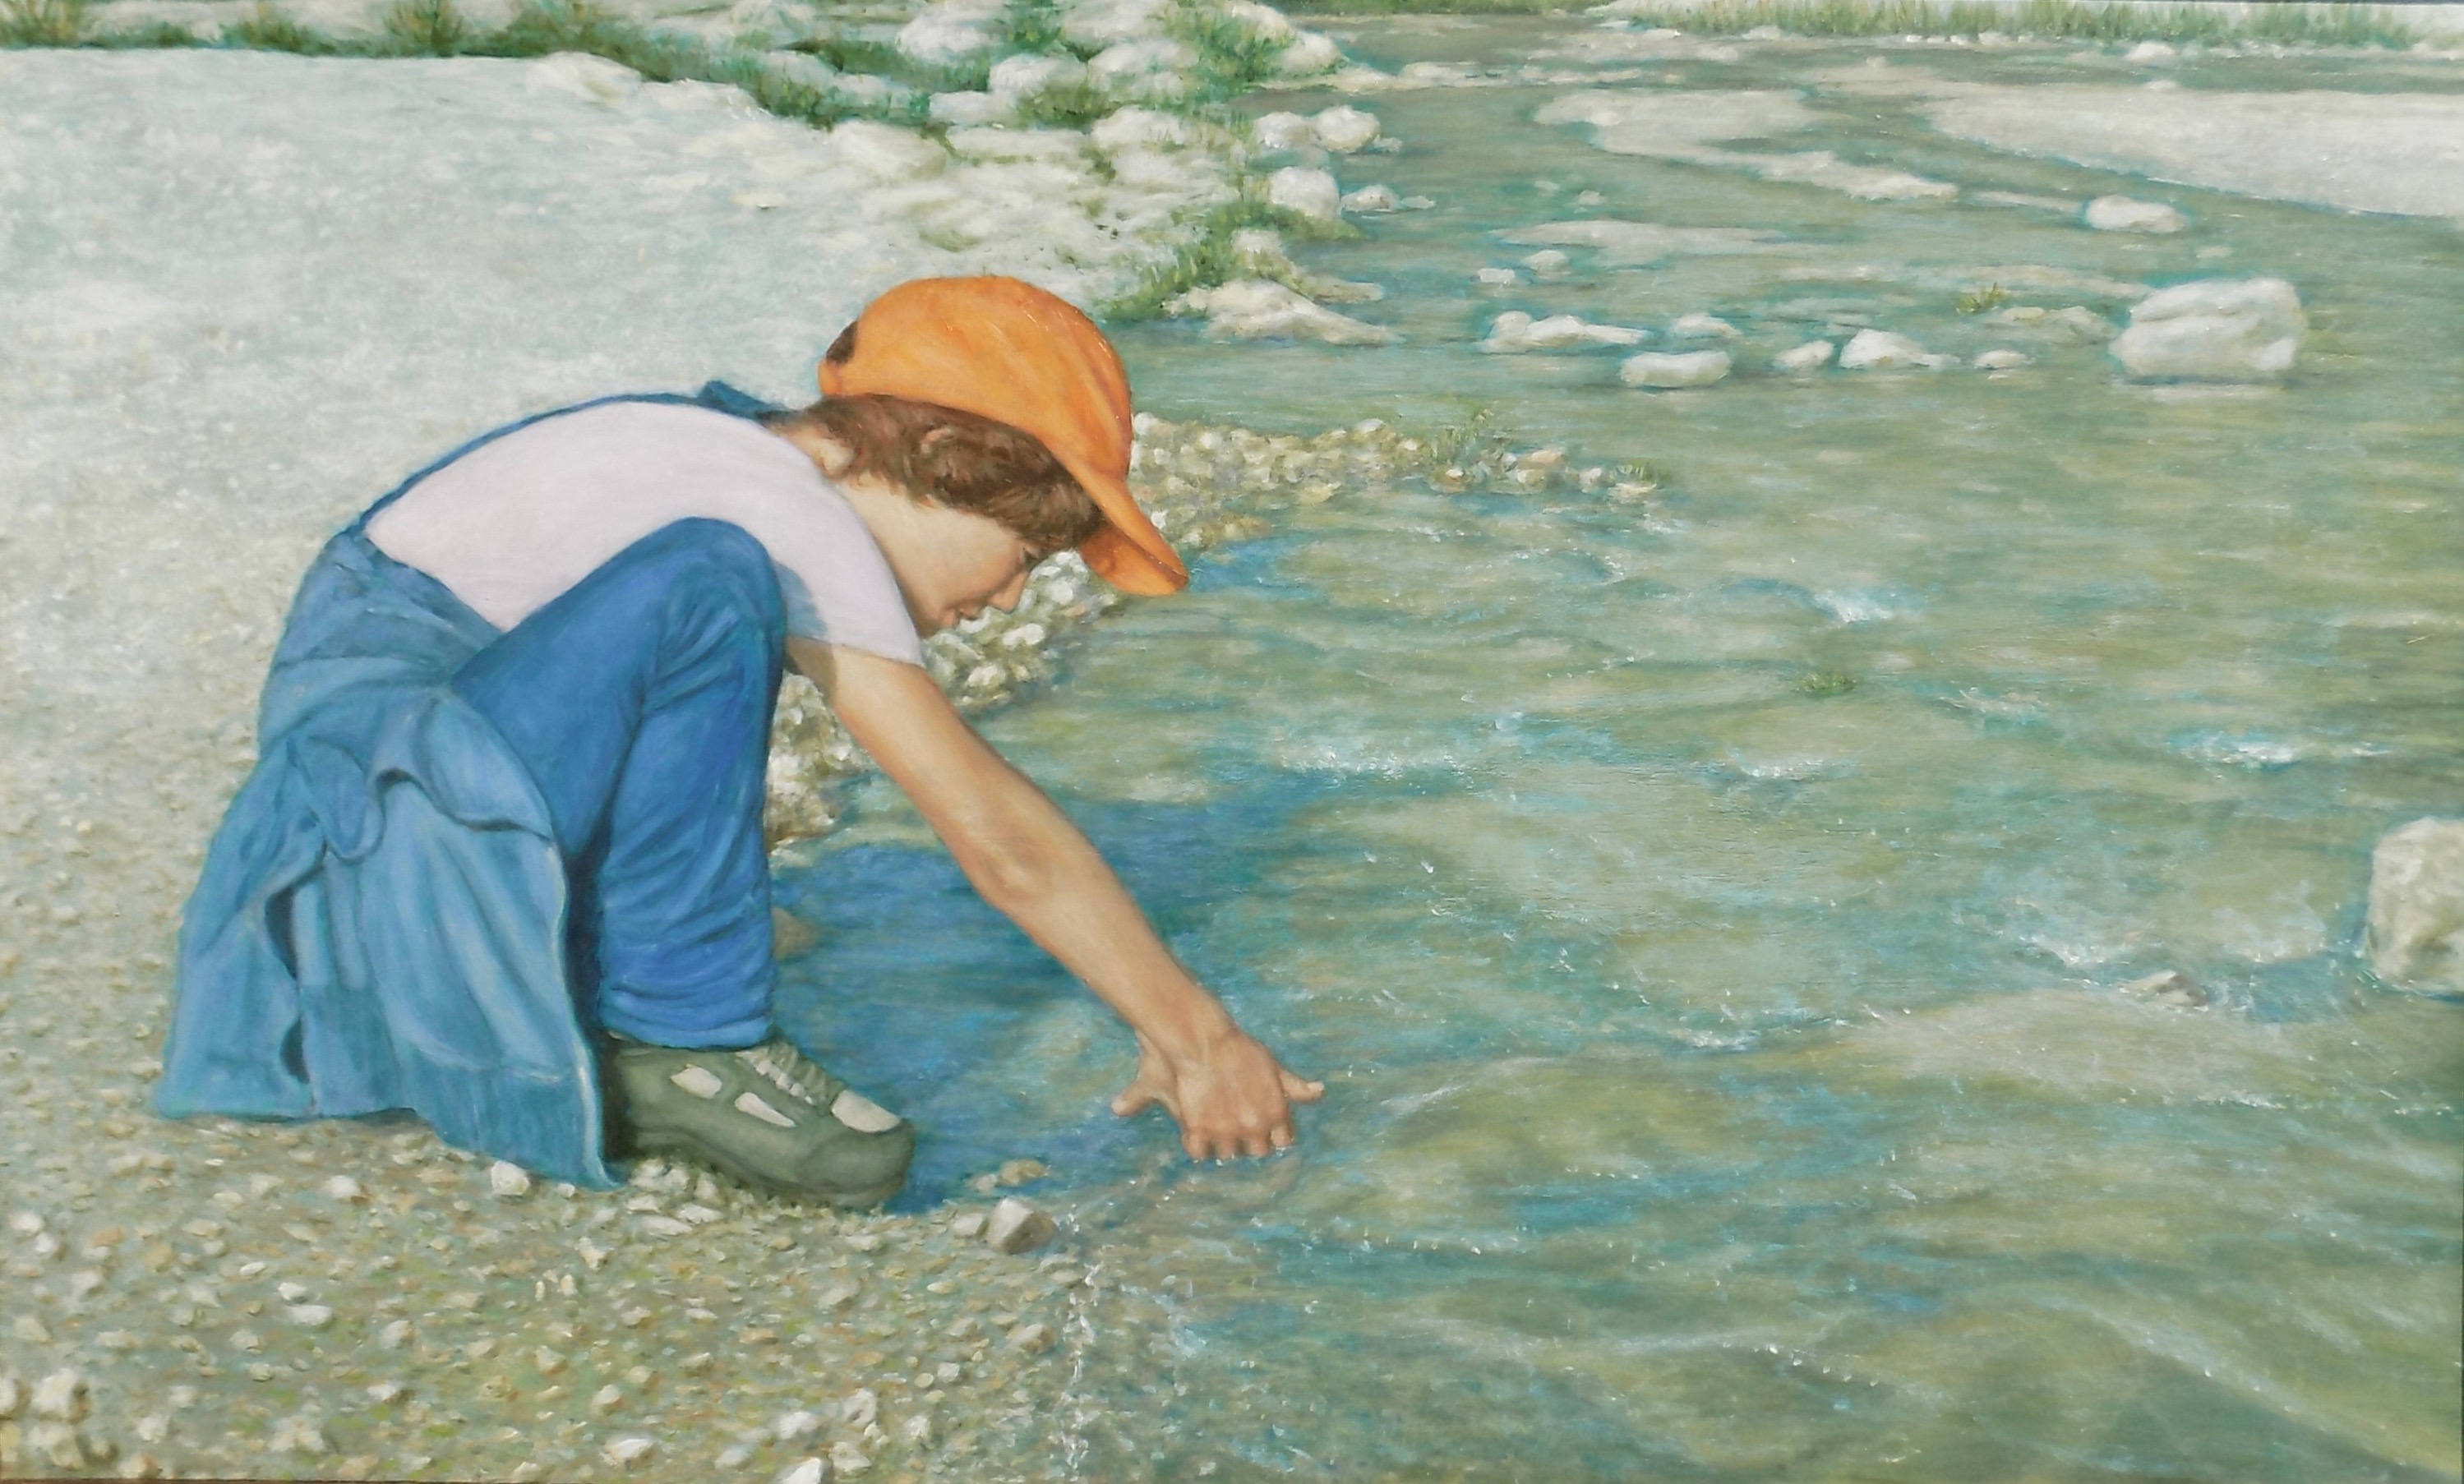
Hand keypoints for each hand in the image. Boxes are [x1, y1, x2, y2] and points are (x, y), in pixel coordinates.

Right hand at [1110, 1027, 1325, 1160]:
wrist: (1204, 1042)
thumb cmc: (1241, 1051)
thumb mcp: (1274, 1067)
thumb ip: (1295, 1086)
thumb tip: (1320, 1091)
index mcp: (1275, 1114)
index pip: (1283, 1142)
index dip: (1273, 1135)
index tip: (1264, 1126)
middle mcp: (1253, 1127)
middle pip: (1257, 1152)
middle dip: (1250, 1141)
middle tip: (1238, 1125)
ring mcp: (1225, 1131)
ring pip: (1229, 1154)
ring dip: (1224, 1143)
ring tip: (1216, 1127)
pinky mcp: (1198, 1130)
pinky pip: (1200, 1152)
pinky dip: (1198, 1146)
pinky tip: (1197, 1133)